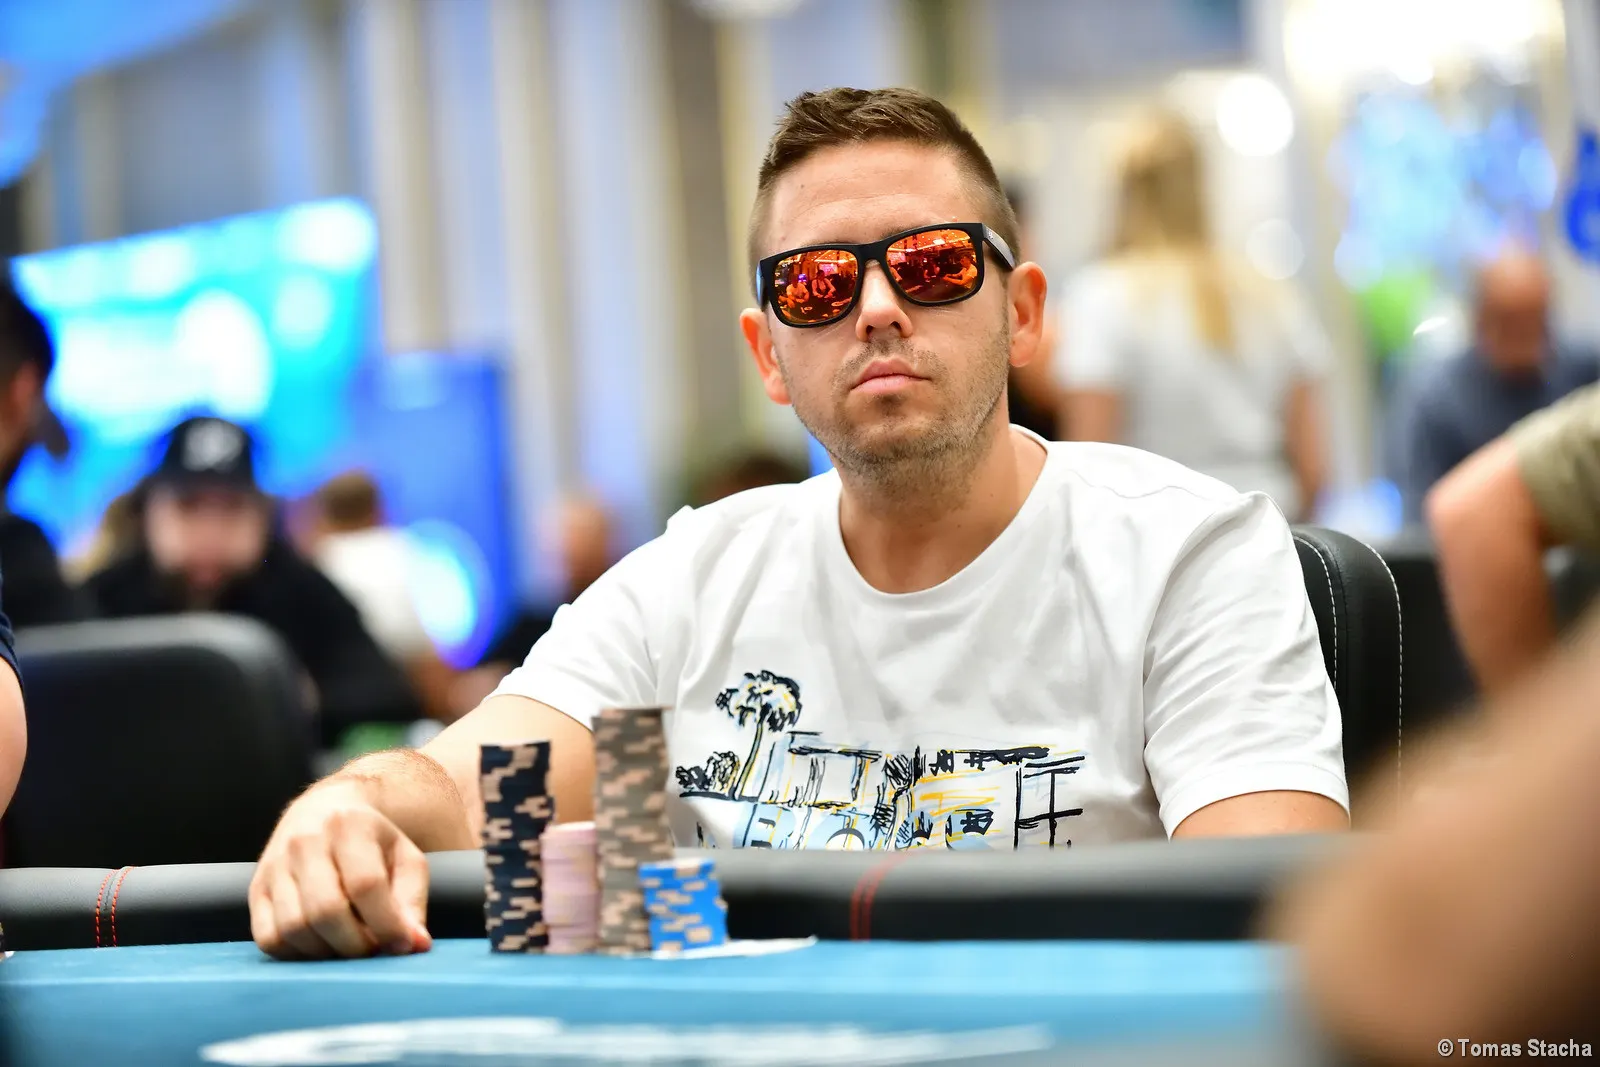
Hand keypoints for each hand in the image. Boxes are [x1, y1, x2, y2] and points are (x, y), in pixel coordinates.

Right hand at [249, 782, 432, 959]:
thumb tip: (415, 945)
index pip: (365, 884)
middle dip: (356, 945)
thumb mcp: (405, 860)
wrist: (322, 814)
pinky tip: (321, 946)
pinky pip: (269, 939)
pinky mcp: (256, 891)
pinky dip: (298, 955)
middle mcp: (304, 842)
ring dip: (328, 953)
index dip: (387, 924)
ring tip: (350, 947)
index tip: (404, 946)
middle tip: (374, 951)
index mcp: (349, 826)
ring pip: (294, 929)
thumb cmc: (372, 845)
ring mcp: (274, 866)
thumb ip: (412, 903)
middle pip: (325, 910)